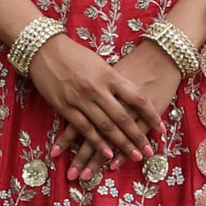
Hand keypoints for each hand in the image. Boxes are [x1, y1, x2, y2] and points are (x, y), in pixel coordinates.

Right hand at [46, 39, 182, 187]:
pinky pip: (85, 129)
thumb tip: (129, 95)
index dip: (151, 115)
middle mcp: (98, 89)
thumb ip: (114, 80)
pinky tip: (108, 154)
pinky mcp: (65, 107)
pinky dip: (97, 143)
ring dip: (121, 144)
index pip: (137, 98)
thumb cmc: (74, 54)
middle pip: (123, 117)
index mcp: (110, 75)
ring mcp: (81, 99)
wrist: (44, 49)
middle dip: (138, 137)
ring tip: (134, 157)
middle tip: (149, 152)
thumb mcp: (99, 63)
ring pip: (106, 126)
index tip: (160, 129)